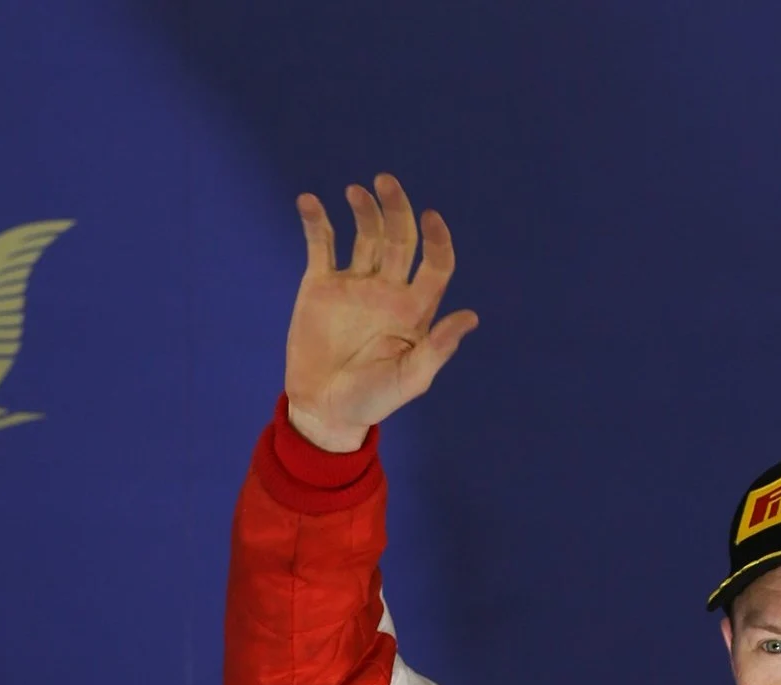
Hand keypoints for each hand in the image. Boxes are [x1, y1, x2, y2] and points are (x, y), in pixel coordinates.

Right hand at [283, 173, 478, 452]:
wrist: (324, 407)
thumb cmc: (373, 399)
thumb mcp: (411, 379)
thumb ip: (437, 348)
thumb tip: (470, 317)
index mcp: (415, 309)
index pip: (435, 264)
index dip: (438, 240)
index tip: (432, 217)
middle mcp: (388, 289)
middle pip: (400, 239)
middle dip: (397, 209)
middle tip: (387, 182)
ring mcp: (354, 284)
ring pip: (365, 235)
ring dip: (363, 210)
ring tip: (355, 192)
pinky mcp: (320, 285)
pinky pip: (321, 245)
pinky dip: (317, 222)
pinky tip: (310, 202)